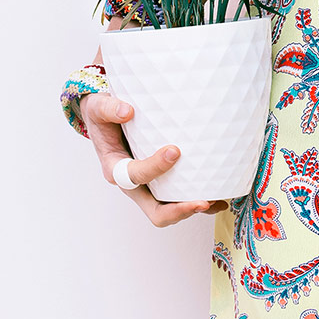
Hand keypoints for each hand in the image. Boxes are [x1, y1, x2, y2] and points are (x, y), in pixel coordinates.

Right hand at [80, 87, 230, 227]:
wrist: (105, 121)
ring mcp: (148, 188)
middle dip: (178, 210)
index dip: (154, 168)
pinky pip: (179, 199)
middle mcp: (133, 185)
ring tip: (217, 201)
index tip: (174, 150)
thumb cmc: (103, 116)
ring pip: (170, 210)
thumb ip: (109, 108)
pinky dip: (197, 201)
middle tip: (202, 201)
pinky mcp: (161, 184)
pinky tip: (219, 199)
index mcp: (116, 169)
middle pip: (155, 211)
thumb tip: (127, 111)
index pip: (134, 176)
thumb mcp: (98, 108)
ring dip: (192, 209)